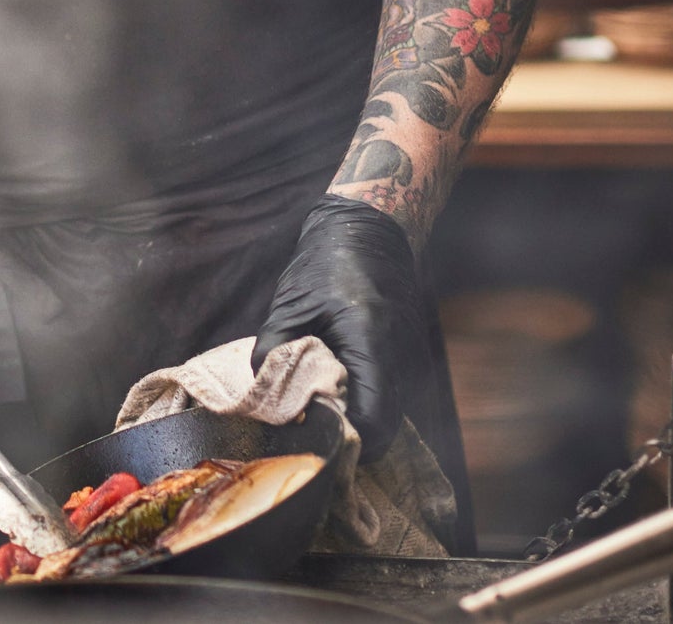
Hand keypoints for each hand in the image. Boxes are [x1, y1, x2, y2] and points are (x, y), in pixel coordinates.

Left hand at [251, 195, 424, 460]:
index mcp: (371, 339)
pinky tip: (333, 392)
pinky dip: (363, 404)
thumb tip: (263, 397)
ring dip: (356, 422)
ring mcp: (409, 358)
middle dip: (349, 439)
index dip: (344, 440)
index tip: (310, 439)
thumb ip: (274, 349)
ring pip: (387, 416)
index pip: (374, 419)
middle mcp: (399, 356)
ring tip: (316, 411)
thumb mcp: (290, 303)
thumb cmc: (326, 263)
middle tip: (308, 434)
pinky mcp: (407, 357)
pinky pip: (387, 397)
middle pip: (383, 427)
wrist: (367, 232)